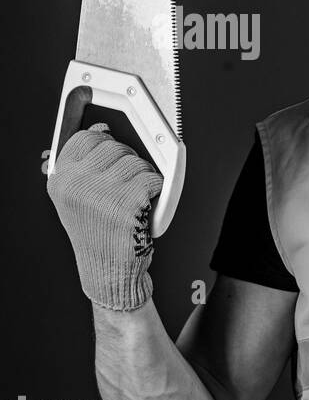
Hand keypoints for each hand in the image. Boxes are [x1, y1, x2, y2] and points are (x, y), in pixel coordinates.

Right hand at [47, 123, 162, 310]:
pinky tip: (145, 205)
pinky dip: (156, 189)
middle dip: (128, 160)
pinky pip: (152, 177)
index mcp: (61, 180)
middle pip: (115, 145)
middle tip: (126, 185)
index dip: (105, 140)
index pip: (85, 138)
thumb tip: (99, 129)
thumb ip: (85, 164)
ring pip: (136, 160)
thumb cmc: (100, 232)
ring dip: (143, 176)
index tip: (111, 144)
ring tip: (134, 199)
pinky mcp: (126, 202)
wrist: (109, 270)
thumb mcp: (79, 197)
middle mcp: (75, 185)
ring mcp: (100, 192)